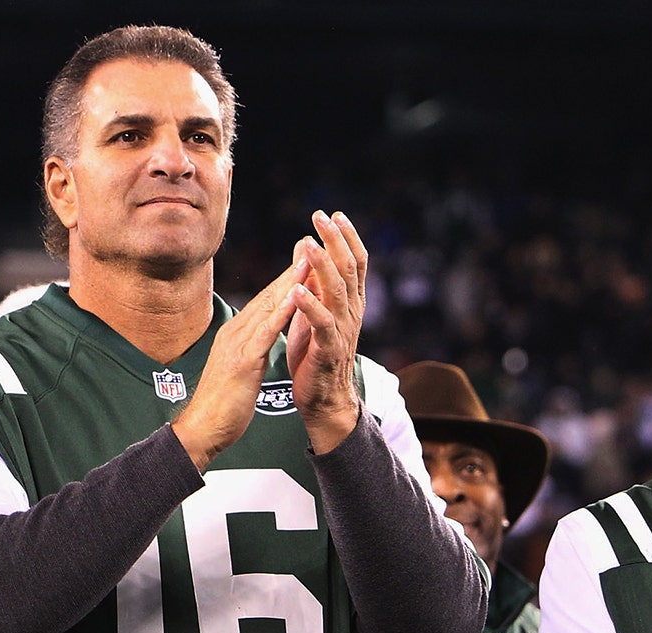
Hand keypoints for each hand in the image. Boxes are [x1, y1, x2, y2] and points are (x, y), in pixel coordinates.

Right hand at [172, 250, 309, 470]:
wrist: (202, 429)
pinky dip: (281, 312)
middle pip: (268, 295)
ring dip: (290, 282)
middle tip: (312, 244)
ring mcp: (237, 345)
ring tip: (310, 258)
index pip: (266, 300)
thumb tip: (261, 338)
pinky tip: (296, 296)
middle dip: (292, 270)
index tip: (306, 258)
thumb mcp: (239, 368)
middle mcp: (235, 332)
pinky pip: (265, 332)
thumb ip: (250, 349)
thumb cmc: (222, 404)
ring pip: (267, 307)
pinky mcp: (242, 362)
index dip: (286, 278)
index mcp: (236, 334)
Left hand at [287, 210, 366, 453]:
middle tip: (321, 216)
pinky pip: (322, 324)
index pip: (354, 262)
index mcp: (350, 301)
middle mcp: (352, 311)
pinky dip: (310, 306)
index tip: (333, 214)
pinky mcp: (329, 349)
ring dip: (323, 266)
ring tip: (309, 244)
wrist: (323, 399)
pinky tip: (297, 291)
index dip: (346, 237)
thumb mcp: (314, 310)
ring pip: (337, 291)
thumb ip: (314, 279)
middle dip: (335, 240)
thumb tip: (306, 242)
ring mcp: (343, 330)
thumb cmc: (316, 353)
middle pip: (348, 268)